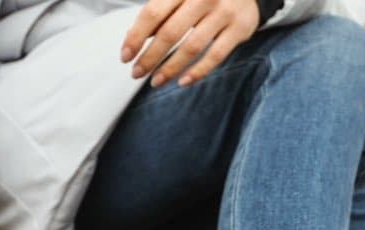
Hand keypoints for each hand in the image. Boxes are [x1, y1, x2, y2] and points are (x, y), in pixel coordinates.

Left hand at [121, 0, 259, 87]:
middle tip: (136, 73)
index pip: (153, 13)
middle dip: (150, 57)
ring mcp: (223, 12)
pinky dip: (198, 71)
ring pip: (191, 47)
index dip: (136, 37)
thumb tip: (133, 39)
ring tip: (155, 82)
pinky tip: (182, 82)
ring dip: (170, 68)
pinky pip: (215, 55)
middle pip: (170, 33)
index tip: (125, 56)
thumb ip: (160, 11)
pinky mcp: (239, 29)